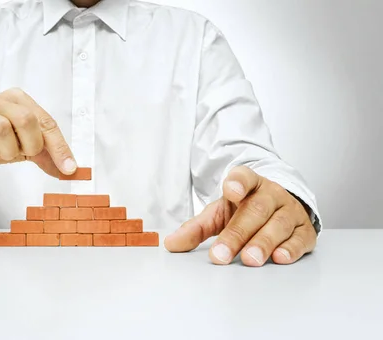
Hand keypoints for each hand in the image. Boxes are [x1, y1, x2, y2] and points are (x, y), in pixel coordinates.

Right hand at [0, 88, 76, 180]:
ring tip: (1, 154)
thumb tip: (71, 170)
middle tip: (21, 154)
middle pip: (26, 120)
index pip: (45, 121)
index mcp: (18, 99)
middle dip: (29, 145)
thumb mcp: (27, 146)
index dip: (59, 146)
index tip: (68, 168)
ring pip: (1, 128)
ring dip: (7, 151)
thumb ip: (49, 155)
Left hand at [164, 166, 316, 265]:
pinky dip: (291, 249)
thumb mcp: (219, 213)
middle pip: (255, 211)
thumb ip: (196, 227)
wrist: (279, 206)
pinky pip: (300, 239)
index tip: (230, 190)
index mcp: (249, 184)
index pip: (244, 177)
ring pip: (278, 225)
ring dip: (263, 243)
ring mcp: (290, 211)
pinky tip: (279, 258)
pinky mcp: (305, 230)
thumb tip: (171, 244)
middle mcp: (272, 195)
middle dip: (238, 234)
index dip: (238, 183)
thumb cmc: (246, 209)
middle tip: (222, 254)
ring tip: (249, 259)